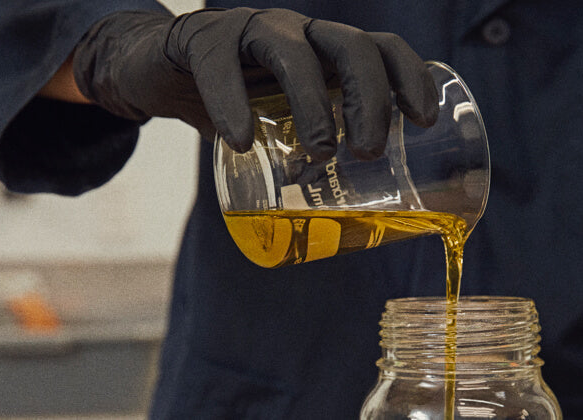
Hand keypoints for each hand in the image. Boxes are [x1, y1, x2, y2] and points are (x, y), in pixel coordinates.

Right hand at [72, 8, 438, 160]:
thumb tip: (356, 225)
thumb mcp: (284, 124)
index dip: (411, 77)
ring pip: (295, 52)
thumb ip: (314, 154)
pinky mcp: (202, 39)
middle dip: (371, 98)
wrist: (157, 72)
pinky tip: (241, 140)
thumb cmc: (237, 101)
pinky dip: (232, 102)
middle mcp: (299, 32)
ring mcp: (252, 30)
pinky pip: (219, 64)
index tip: (425, 121)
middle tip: (370, 151)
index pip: (383, 49)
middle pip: (353, 47)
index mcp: (327, 51)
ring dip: (314, 102)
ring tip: (321, 153)